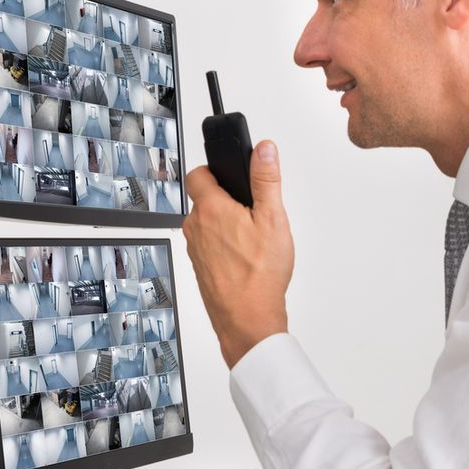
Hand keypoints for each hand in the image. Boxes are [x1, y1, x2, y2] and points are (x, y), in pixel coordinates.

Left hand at [181, 140, 293, 367]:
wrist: (248, 319)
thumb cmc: (260, 275)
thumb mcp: (272, 219)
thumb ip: (266, 180)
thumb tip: (264, 149)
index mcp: (210, 209)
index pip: (198, 174)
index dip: (214, 169)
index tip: (230, 174)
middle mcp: (195, 227)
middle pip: (204, 199)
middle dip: (225, 199)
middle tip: (251, 210)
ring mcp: (195, 249)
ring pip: (206, 223)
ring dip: (225, 223)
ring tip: (252, 237)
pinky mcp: (199, 266)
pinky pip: (208, 245)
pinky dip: (223, 244)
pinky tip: (244, 256)